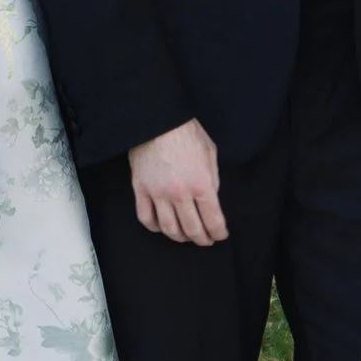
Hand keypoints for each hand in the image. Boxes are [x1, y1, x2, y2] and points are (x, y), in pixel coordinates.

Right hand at [130, 116, 226, 245]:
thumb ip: (212, 180)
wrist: (157, 120)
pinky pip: (146, 218)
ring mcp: (158, 193)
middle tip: (206, 240)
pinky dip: (155, 228)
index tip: (220, 235)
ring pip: (169, 228)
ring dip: (180, 238)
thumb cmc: (186, 132)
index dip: (218, 232)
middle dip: (202, 239)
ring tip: (186, 237)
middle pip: (192, 228)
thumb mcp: (210, 153)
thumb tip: (212, 200)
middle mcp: (180, 193)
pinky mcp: (140, 190)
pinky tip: (162, 227)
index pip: (213, 219)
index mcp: (201, 183)